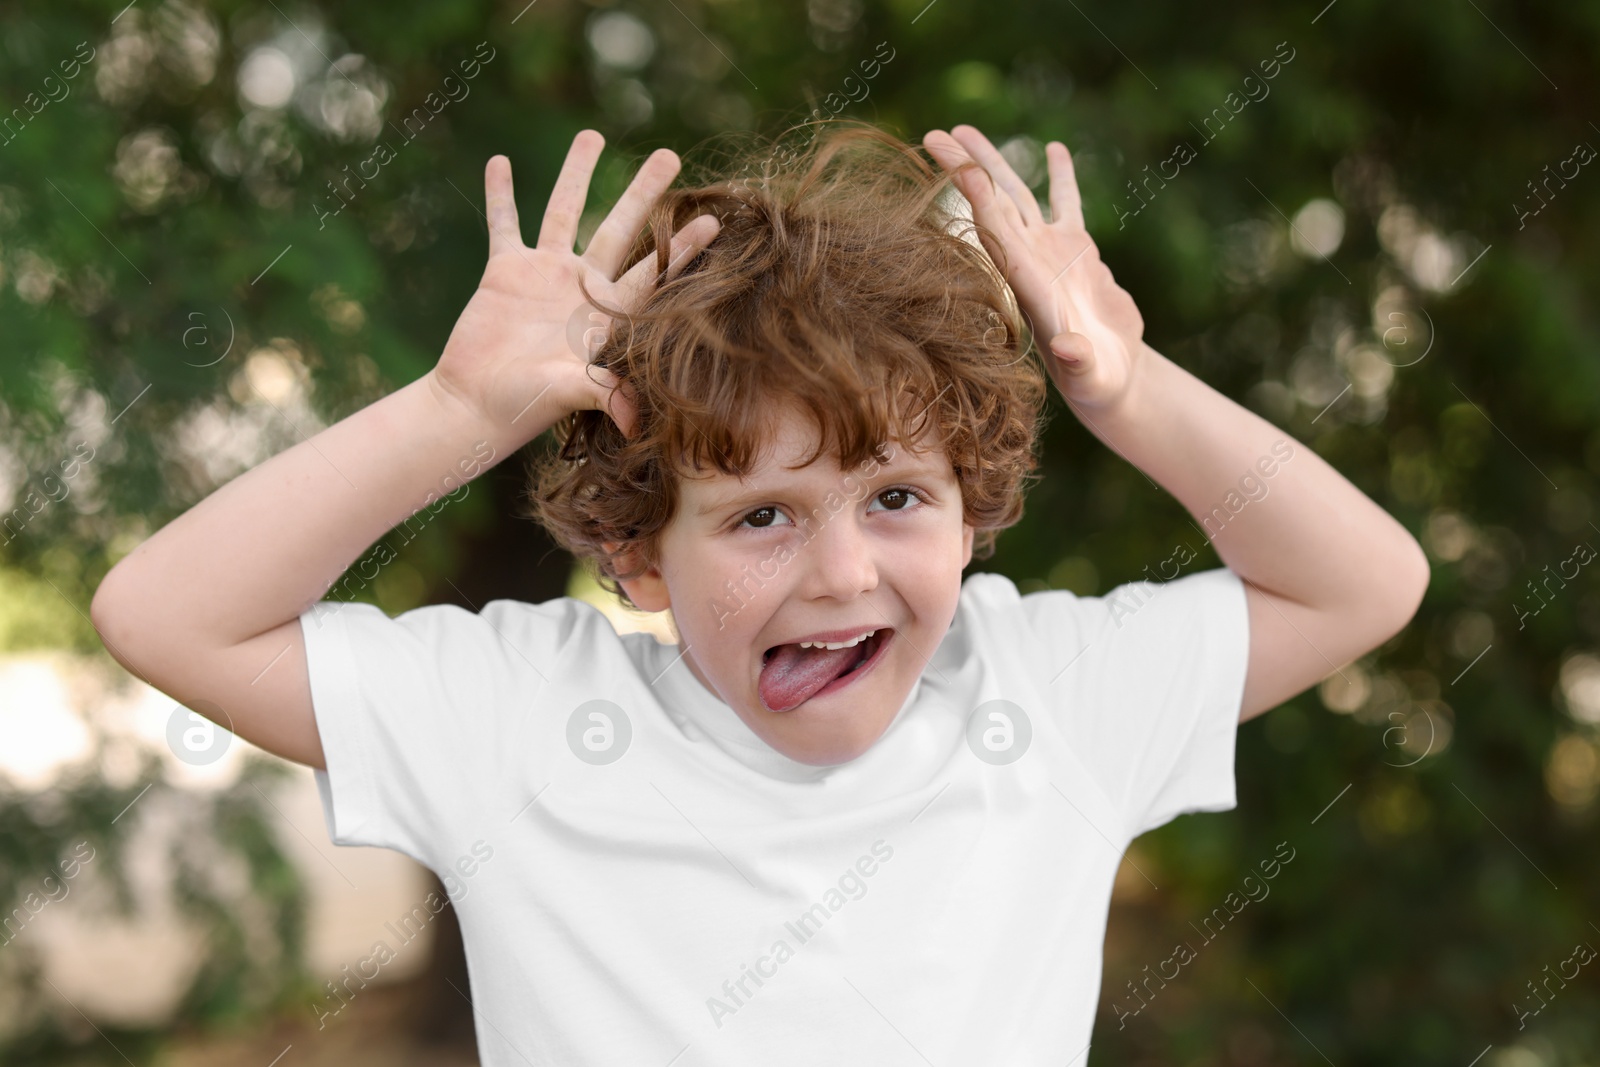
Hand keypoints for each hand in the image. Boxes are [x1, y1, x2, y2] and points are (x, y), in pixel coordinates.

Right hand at [430, 131, 719, 439]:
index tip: (714, 219)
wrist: (476, 406)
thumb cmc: (528, 405)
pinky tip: (499, 161)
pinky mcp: (504, 272)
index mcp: (608, 313)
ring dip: (575, 172)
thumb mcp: (570, 392)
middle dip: (643, 191)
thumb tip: (638, 422)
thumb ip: (604, 392)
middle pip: (619, 227)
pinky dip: (500, 194)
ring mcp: (543, 275)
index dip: (682, 248)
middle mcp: (581, 287)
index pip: (654, 272)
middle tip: (669, 154)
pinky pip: (503, 223)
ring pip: (562, 210)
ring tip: (592, 134)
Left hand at [922, 125, 1145, 412]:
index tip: (953, 161)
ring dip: (993, 163)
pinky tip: (1055, 149)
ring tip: (965, 129)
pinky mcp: (1079, 251)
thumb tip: (1067, 349)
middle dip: (966, 167)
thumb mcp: (1088, 372)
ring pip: (1018, 195)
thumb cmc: (1095, 382)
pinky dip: (1061, 177)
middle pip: (992, 202)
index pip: (995, 229)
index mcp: (1027, 282)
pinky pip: (1066, 204)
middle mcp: (1030, 260)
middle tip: (936, 132)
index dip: (975, 193)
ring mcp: (1052, 252)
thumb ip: (1076, 359)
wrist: (1108, 380)